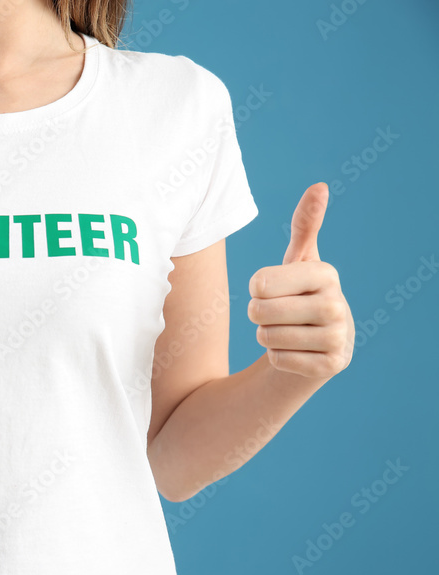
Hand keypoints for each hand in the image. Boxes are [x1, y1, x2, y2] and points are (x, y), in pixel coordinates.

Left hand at [247, 182, 354, 379]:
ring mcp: (338, 337)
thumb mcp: (298, 262)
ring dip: (267, 337)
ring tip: (287, 332)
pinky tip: (295, 352)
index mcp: (326, 274)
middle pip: (260, 312)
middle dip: (258, 315)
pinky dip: (277, 358)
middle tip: (276, 315)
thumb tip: (319, 186)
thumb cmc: (300, 297)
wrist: (316, 346)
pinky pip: (278, 360)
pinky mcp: (331, 366)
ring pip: (267, 338)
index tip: (272, 290)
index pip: (260, 283)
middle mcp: (337, 304)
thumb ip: (304, 226)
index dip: (256, 290)